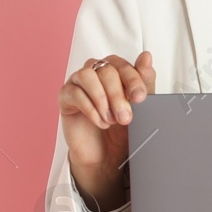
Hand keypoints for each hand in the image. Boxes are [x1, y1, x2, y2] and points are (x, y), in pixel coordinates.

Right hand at [59, 51, 154, 208]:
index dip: (133, 79)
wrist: (106, 156)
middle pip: (106, 70)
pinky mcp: (65, 97)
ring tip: (111, 120)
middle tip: (126, 118)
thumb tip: (146, 56)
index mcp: (116, 70)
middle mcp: (96, 72)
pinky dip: (90, 109)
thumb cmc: (123, 129)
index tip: (140, 98)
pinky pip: (74, 93)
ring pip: (88, 75)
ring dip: (102, 99)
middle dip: (118, 95)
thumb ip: (144, 82)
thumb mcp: (140, 108)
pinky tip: (100, 122)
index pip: (123, 65)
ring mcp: (78, 82)